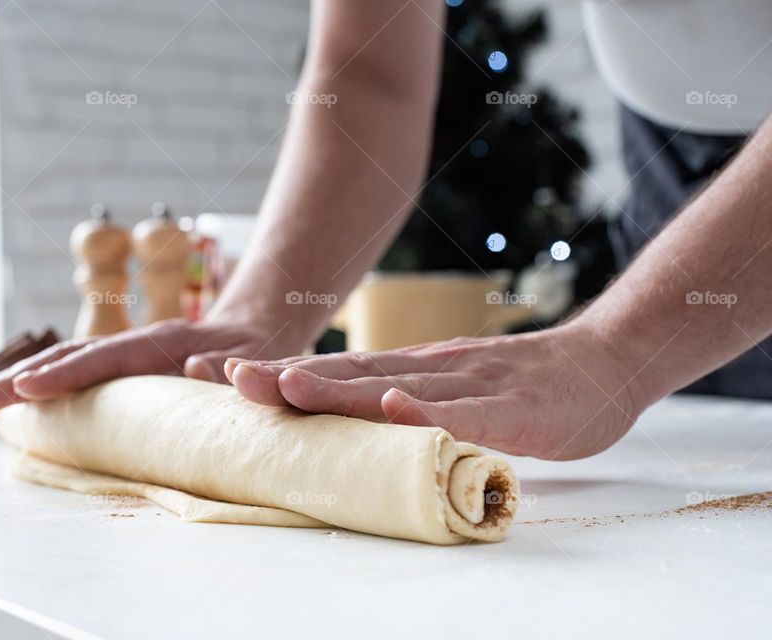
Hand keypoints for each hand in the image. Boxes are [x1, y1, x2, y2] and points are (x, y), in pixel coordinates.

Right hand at [0, 319, 295, 416]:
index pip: (106, 358)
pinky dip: (38, 388)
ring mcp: (124, 354)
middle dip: (14, 381)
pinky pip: (73, 376)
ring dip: (14, 385)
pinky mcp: (120, 368)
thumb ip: (232, 366)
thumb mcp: (259, 360)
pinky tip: (9, 405)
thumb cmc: (259, 351)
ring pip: (62, 367)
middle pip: (67, 359)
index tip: (23, 391)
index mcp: (164, 342)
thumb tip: (198, 367)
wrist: (257, 327)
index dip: (65, 375)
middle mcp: (136, 345)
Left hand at [225, 322, 649, 459]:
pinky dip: (427, 410)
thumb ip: (411, 402)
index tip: (225, 379)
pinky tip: (394, 407)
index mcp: (413, 371)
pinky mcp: (509, 407)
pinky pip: (464, 411)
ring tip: (287, 385)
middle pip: (350, 376)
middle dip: (286, 379)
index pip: (338, 375)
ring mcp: (468, 384)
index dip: (283, 376)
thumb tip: (358, 418)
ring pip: (394, 387)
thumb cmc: (525, 386)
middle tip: (227, 378)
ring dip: (338, 387)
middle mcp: (429, 370)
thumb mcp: (454, 392)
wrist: (602, 362)